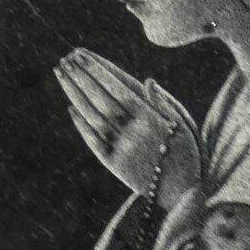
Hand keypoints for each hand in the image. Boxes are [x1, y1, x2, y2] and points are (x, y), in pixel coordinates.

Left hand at [58, 48, 199, 208]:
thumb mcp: (185, 125)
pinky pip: (92, 141)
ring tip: (62, 75)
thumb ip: (165, 102)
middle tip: (66, 59)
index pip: (118, 88)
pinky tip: (70, 108)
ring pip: (93, 117)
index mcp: (152, 118)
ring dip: (75, 94)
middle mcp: (134, 132)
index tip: (82, 54)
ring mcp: (121, 149)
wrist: (185, 195)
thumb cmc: (187, 155)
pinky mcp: (113, 165)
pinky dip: (81, 124)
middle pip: (101, 99)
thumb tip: (147, 80)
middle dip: (81, 77)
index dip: (98, 70)